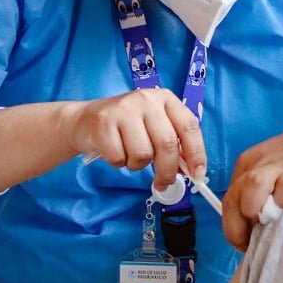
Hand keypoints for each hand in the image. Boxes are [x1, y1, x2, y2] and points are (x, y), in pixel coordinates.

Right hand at [69, 88, 205, 192]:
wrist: (85, 120)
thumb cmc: (127, 127)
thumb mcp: (153, 126)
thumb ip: (173, 143)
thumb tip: (191, 171)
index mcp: (165, 99)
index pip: (189, 126)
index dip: (196, 153)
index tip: (197, 174)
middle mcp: (146, 99)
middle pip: (167, 143)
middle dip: (168, 170)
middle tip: (163, 183)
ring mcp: (124, 109)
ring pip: (143, 154)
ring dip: (138, 165)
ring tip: (129, 155)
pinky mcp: (103, 122)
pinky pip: (119, 158)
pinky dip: (119, 163)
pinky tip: (114, 150)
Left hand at [222, 118, 282, 250]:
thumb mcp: (274, 169)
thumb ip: (260, 193)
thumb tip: (252, 230)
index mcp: (248, 164)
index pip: (228, 201)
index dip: (232, 228)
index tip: (244, 243)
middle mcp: (258, 163)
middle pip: (233, 198)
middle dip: (238, 228)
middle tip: (252, 244)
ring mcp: (280, 164)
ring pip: (252, 186)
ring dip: (255, 211)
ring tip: (270, 224)